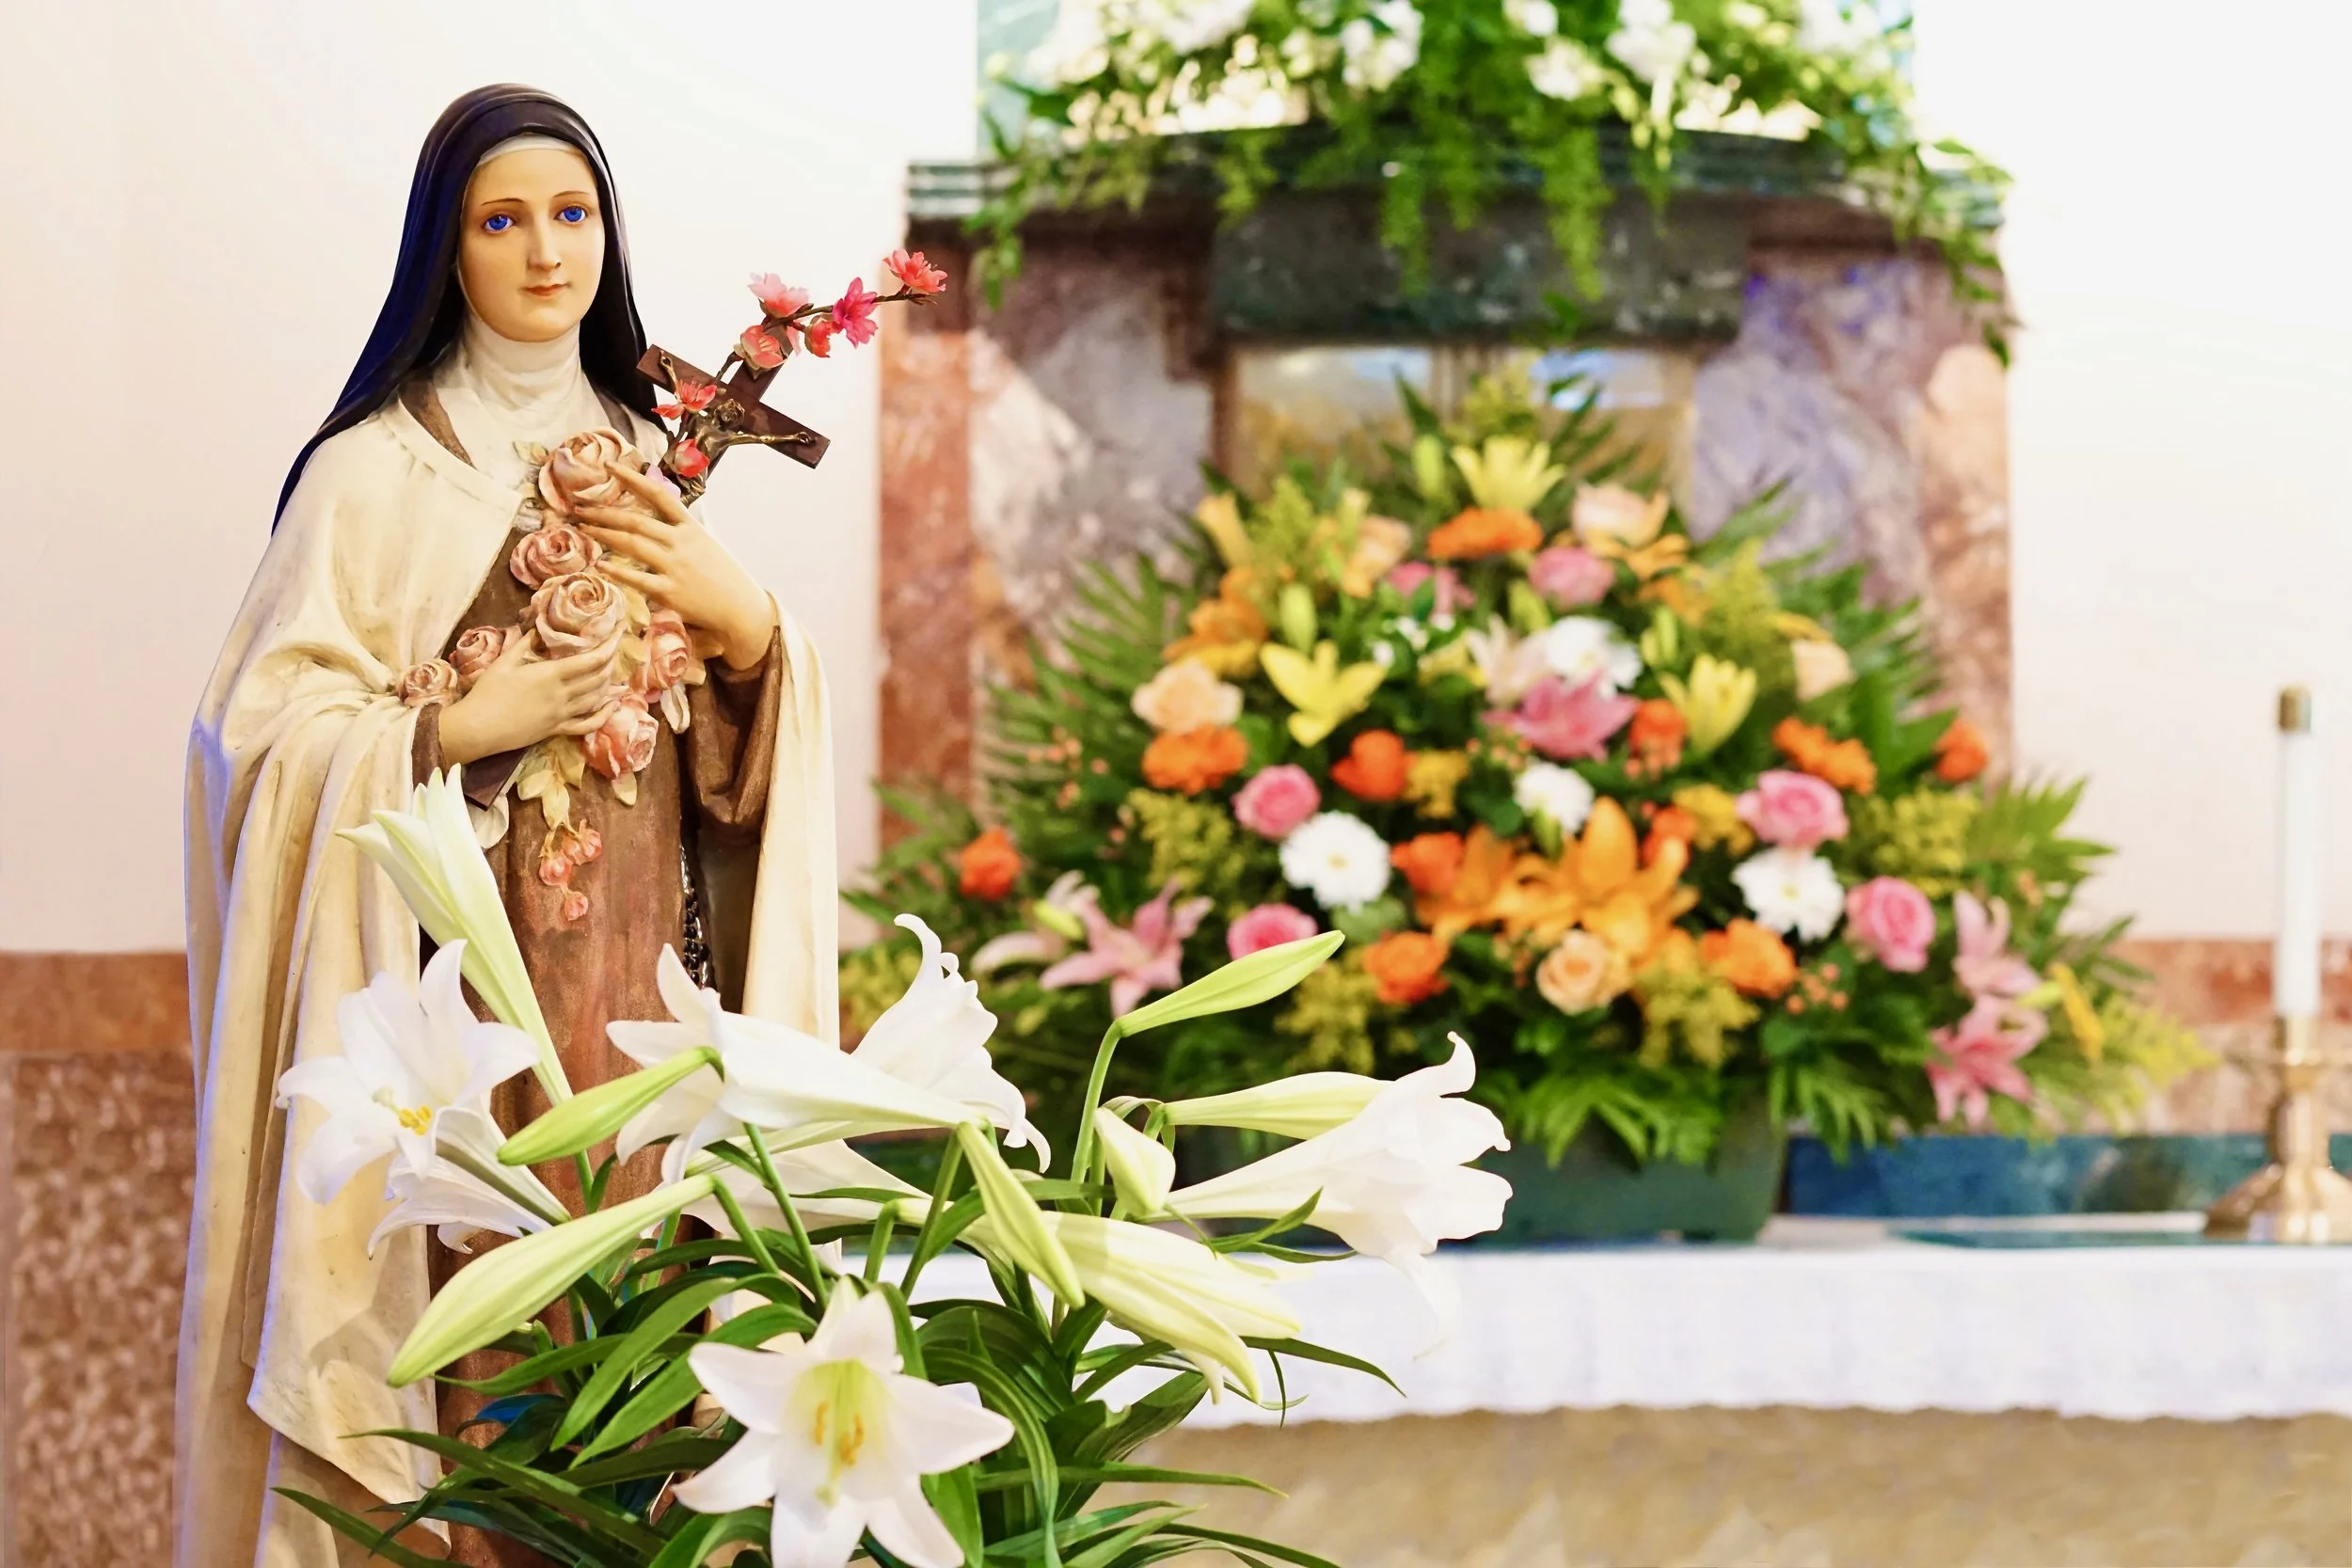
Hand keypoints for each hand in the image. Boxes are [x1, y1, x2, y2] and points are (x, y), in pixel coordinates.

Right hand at [436, 627, 623, 764]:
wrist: (478, 728)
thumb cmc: (488, 693)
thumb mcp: (504, 662)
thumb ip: (525, 644)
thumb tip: (538, 627)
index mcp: (551, 675)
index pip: (592, 659)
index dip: (611, 644)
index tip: (620, 631)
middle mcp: (563, 695)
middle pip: (599, 677)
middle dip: (612, 660)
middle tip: (614, 647)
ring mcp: (562, 715)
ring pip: (597, 698)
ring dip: (610, 683)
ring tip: (614, 670)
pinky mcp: (557, 730)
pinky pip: (588, 724)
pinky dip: (604, 714)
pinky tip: (613, 705)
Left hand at [576, 466, 777, 669]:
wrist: (741, 608)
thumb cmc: (722, 575)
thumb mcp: (705, 544)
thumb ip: (679, 532)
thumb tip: (653, 519)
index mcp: (690, 527)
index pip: (658, 495)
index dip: (633, 478)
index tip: (610, 466)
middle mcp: (681, 542)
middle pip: (635, 520)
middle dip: (604, 512)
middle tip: (579, 507)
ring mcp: (675, 566)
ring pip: (632, 544)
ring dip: (604, 534)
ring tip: (583, 528)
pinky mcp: (669, 592)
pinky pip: (637, 579)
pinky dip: (617, 570)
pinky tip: (600, 564)